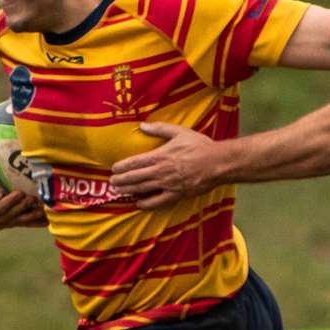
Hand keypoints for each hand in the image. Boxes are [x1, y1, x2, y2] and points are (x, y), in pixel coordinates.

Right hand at [0, 158, 46, 229]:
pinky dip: (38, 221)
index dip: (7, 203)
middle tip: (32, 197)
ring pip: (20, 221)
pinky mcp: (16, 222)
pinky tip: (48, 219)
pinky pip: (28, 222)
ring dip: (32, 215)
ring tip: (42, 207)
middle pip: (9, 217)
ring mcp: (5, 223)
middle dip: (22, 208)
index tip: (18, 193)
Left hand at [109, 123, 226, 208]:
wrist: (217, 163)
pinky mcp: (177, 194)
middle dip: (121, 180)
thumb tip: (142, 125)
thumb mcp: (180, 132)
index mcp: (160, 156)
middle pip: (135, 177)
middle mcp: (161, 171)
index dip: (122, 166)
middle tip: (112, 183)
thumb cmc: (200, 146)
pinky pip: (158, 201)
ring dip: (129, 191)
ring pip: (143, 189)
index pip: (135, 162)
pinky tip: (139, 204)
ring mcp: (168, 184)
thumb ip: (160, 128)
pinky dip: (147, 204)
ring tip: (119, 192)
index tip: (113, 169)